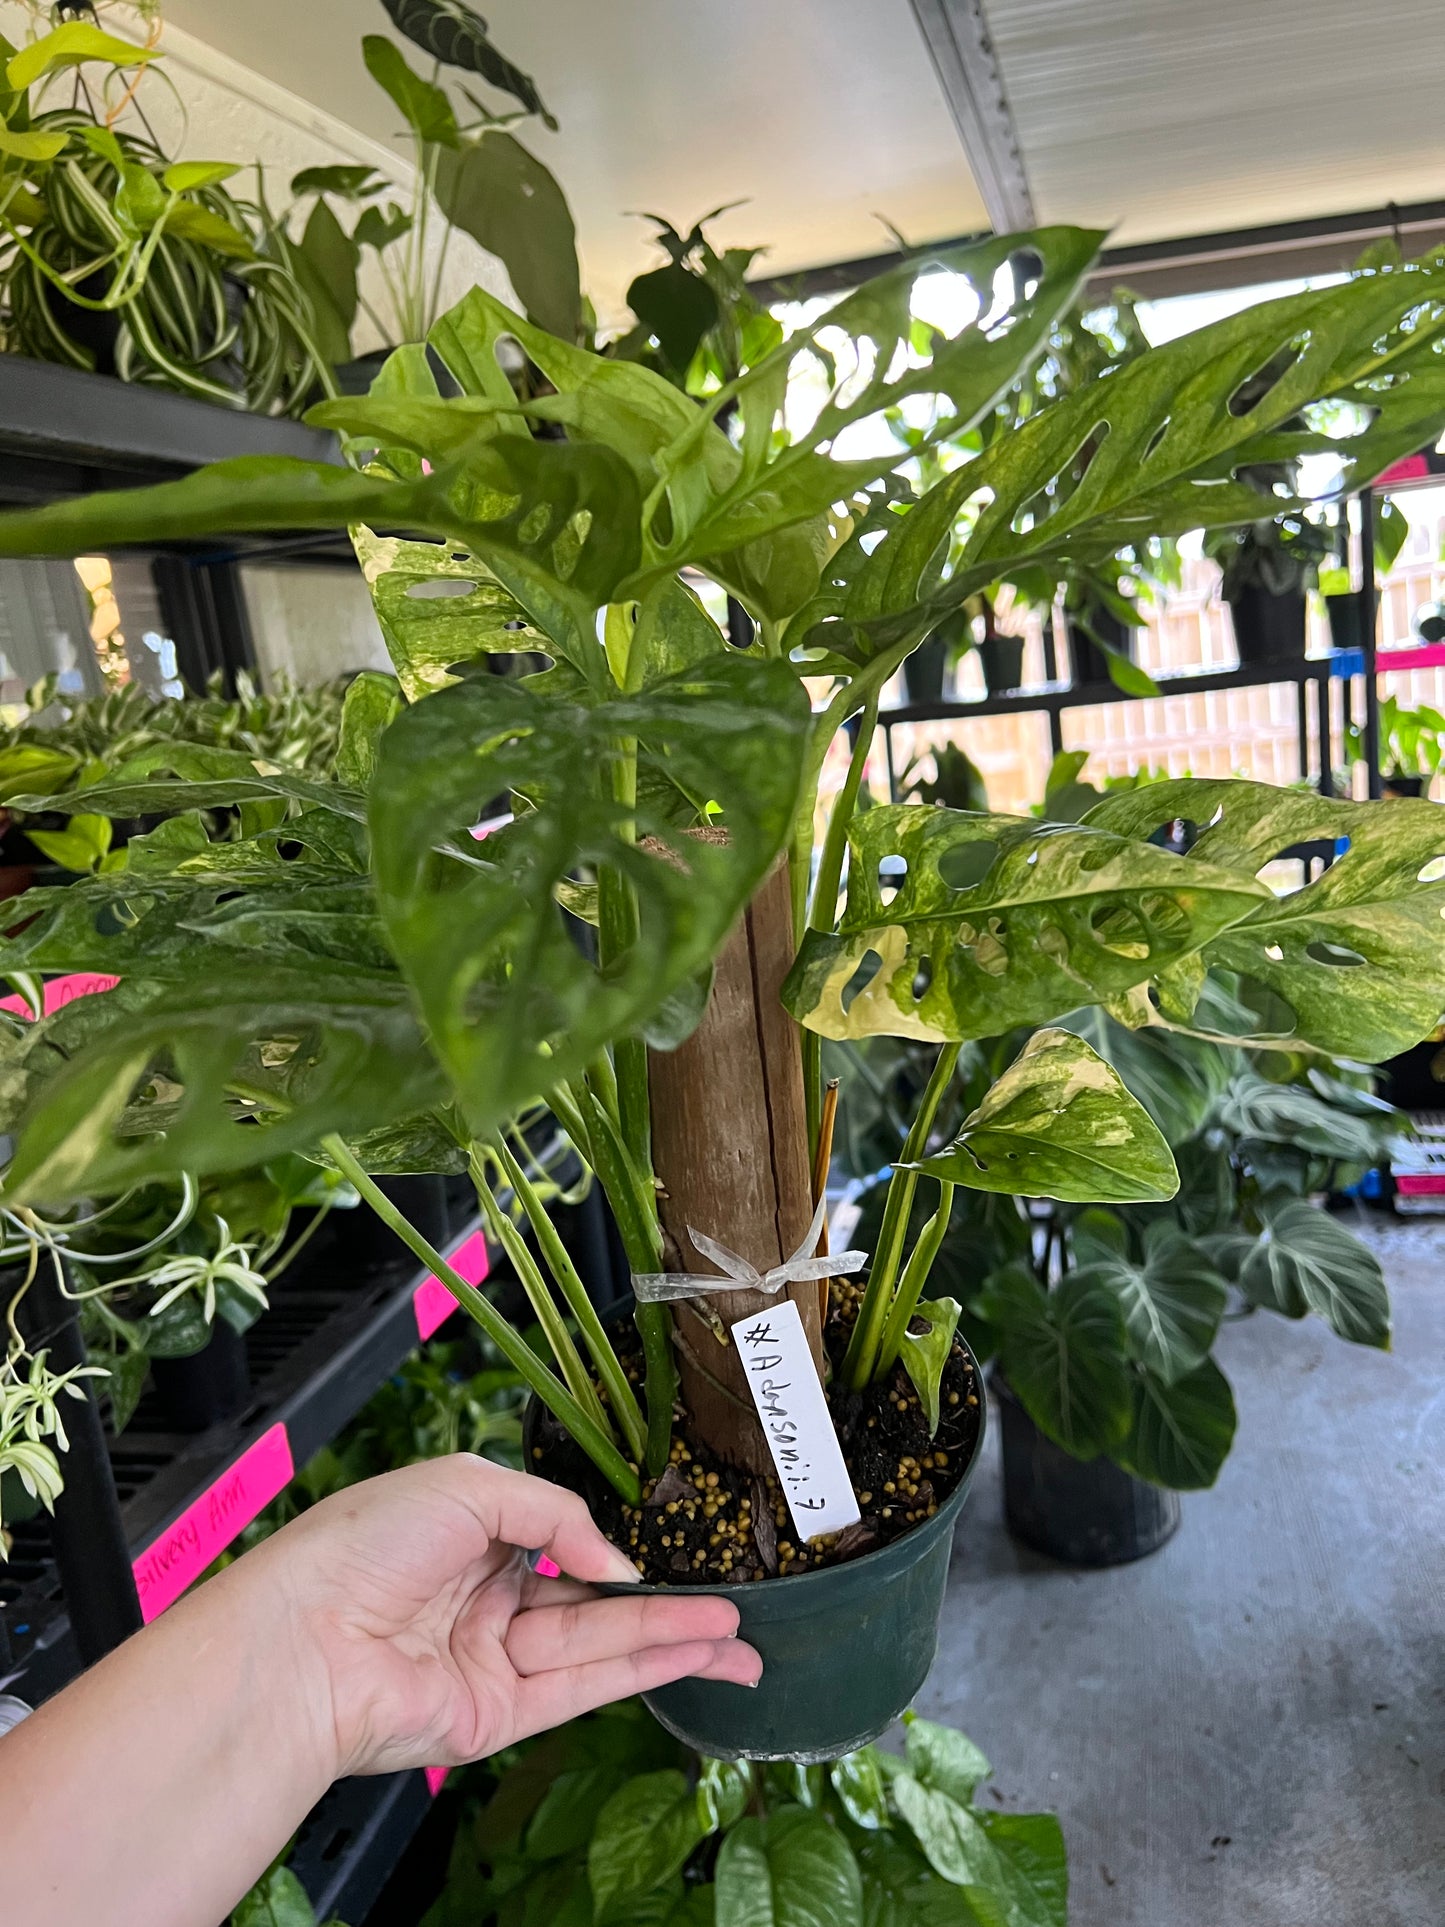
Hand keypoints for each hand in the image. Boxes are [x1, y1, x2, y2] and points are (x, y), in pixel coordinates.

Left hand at [239, 1456, 760, 1777]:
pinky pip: (582, 1689)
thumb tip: (612, 1561)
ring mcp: (493, 1662)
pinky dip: (642, 1671)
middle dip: (667, 1603)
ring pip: (600, 1646)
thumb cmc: (360, 1547)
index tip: (678, 1543)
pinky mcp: (496, 1716)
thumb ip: (555, 1513)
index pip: (562, 1540)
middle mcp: (485, 1600)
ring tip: (738, 1634)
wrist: (301, 1641)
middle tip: (737, 1604)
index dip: (618, 1545)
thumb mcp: (466, 1483)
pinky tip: (693, 1655)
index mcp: (470, 1536)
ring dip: (672, 1638)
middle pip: (594, 1602)